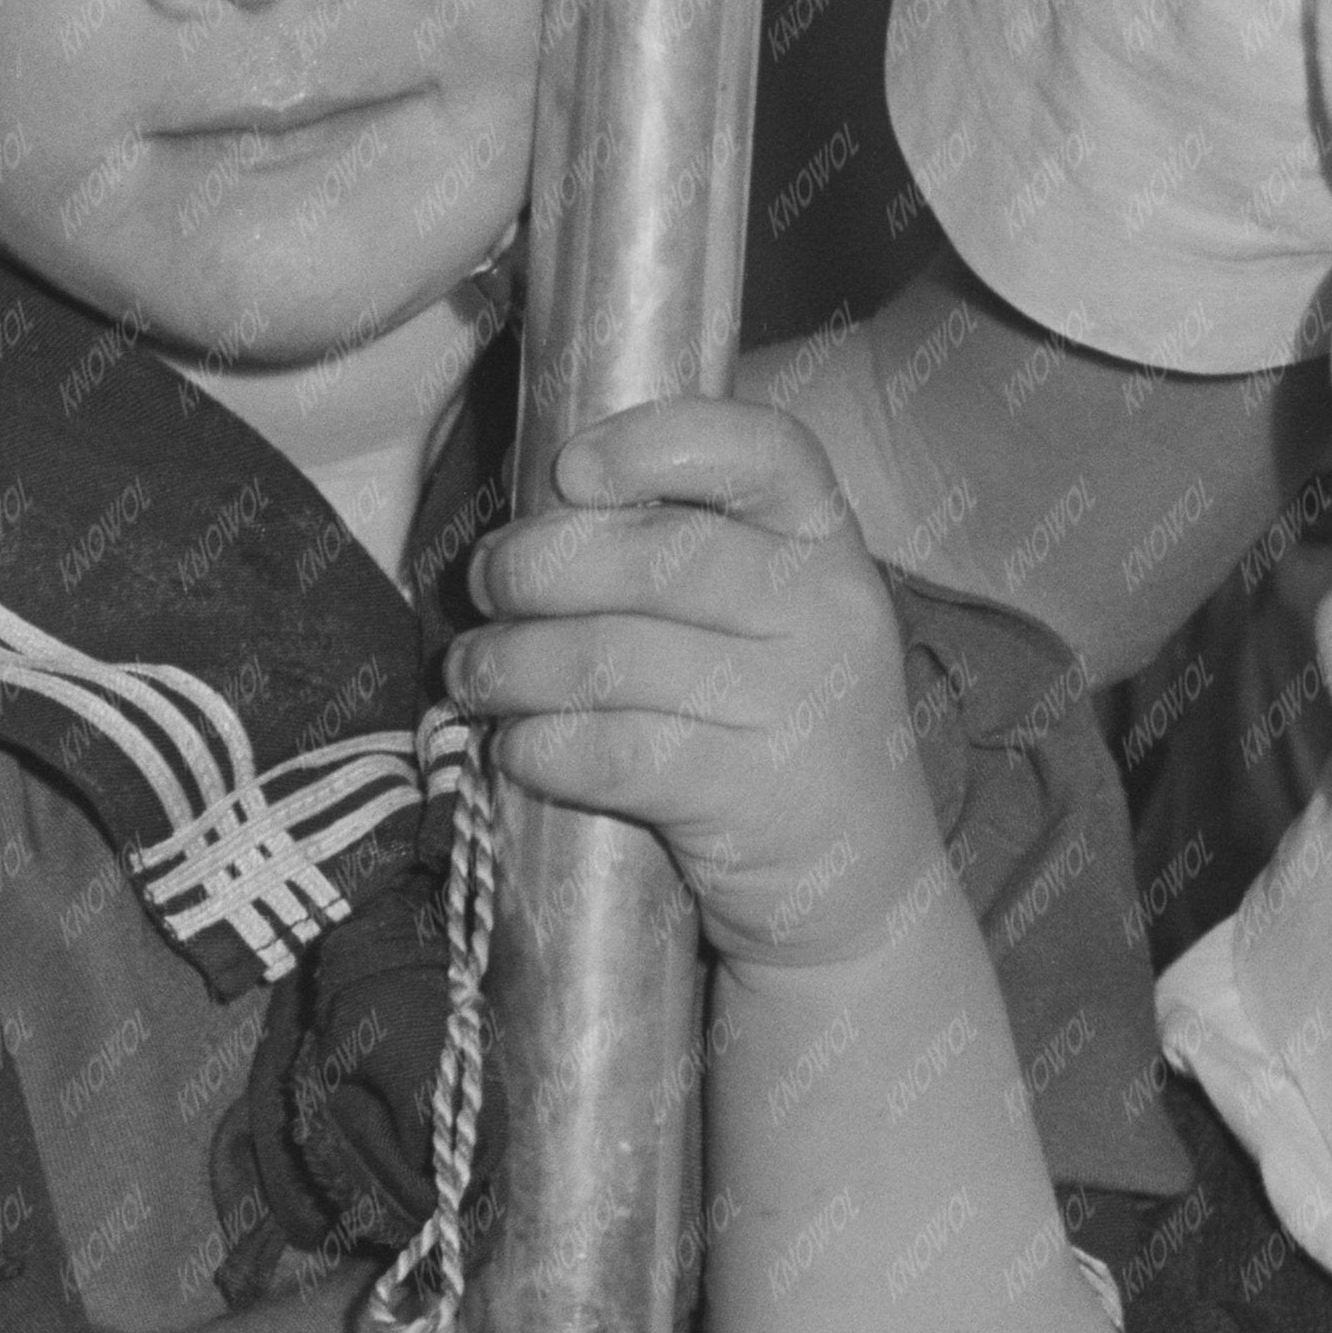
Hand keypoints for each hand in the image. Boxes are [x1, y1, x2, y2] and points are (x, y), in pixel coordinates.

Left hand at [446, 395, 943, 976]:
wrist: (858, 890)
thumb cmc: (778, 735)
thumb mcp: (774, 626)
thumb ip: (688, 562)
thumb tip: (535, 524)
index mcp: (827, 547)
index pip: (764, 450)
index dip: (657, 442)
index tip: (573, 469)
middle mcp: (826, 612)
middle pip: (659, 557)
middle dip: (540, 566)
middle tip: (487, 586)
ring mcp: (797, 706)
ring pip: (615, 658)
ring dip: (515, 664)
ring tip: (473, 675)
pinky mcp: (752, 795)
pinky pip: (613, 751)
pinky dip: (543, 746)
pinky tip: (517, 748)